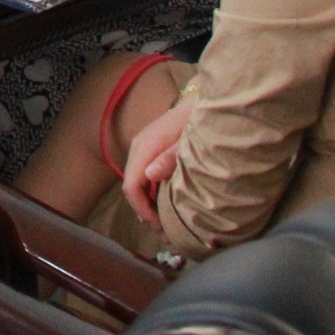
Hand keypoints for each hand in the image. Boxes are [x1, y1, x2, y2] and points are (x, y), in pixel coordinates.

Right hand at [122, 99, 192, 224]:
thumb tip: (149, 175)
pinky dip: (152, 194)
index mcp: (144, 149)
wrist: (202, 101)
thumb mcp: (187, 141)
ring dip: (148, 204)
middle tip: (166, 233)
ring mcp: (143, 149)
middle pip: (131, 188)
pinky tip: (166, 205)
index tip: (160, 226)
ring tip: (167, 224)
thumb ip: (170, 158)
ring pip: (137, 183)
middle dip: (145, 212)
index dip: (142, 209)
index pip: (131, 186)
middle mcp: (138, 149)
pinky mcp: (150, 151)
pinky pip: (144, 177)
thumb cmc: (196, 121)